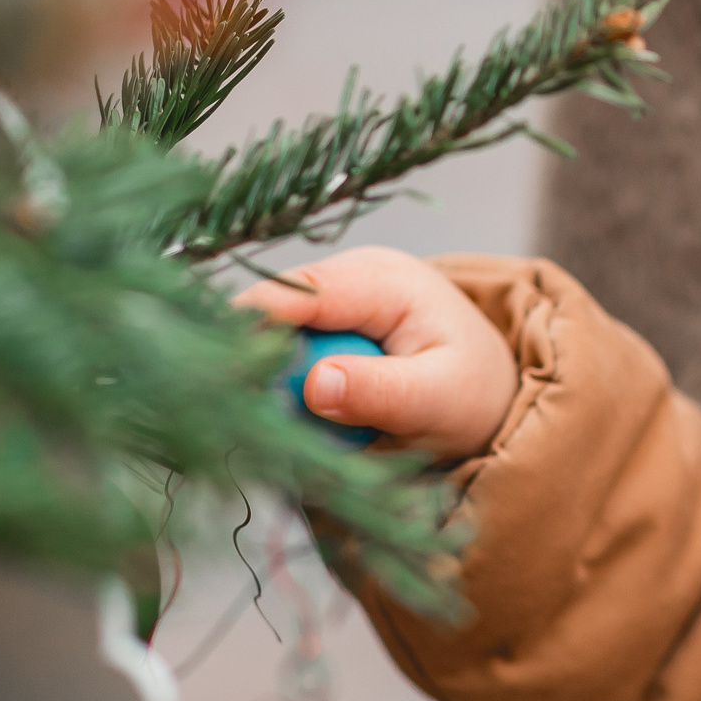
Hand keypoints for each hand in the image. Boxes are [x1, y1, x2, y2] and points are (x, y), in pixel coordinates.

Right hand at [233, 246, 517, 461]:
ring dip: (261, 377)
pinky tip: (285, 416)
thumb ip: (382, 392)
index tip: (215, 372)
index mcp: (382, 278)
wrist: (486, 394)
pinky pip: (274, 353)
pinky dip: (274, 385)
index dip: (248, 327)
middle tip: (233, 415)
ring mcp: (326, 302)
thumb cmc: (472, 393)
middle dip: (247, 357)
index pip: (296, 292)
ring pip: (263, 333)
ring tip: (269, 423)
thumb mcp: (441, 398)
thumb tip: (317, 385)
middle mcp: (345, 277)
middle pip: (266, 309)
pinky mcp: (315, 328)